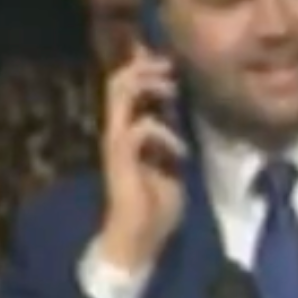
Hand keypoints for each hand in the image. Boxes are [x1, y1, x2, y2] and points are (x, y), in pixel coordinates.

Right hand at [94, 47, 189, 271]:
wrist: (139, 239)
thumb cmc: (156, 209)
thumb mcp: (171, 166)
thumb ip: (170, 141)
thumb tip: (179, 119)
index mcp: (128, 133)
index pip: (127, 89)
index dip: (142, 67)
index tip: (166, 58)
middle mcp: (118, 133)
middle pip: (118, 81)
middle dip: (144, 67)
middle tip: (169, 68)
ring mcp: (117, 144)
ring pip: (121, 94)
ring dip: (150, 87)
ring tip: (172, 92)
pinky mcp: (121, 159)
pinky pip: (140, 129)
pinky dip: (164, 134)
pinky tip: (180, 152)